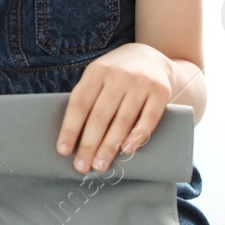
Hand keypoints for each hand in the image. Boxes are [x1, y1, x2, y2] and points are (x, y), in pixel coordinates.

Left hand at [56, 42, 173, 172]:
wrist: (153, 57)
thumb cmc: (116, 74)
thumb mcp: (99, 76)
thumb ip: (88, 97)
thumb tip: (72, 135)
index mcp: (97, 71)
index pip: (79, 104)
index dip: (70, 129)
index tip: (63, 151)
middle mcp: (118, 75)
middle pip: (100, 116)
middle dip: (89, 144)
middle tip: (82, 167)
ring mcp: (141, 83)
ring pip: (122, 120)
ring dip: (110, 146)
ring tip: (100, 165)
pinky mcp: (161, 92)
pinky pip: (148, 119)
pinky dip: (137, 137)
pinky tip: (126, 151)